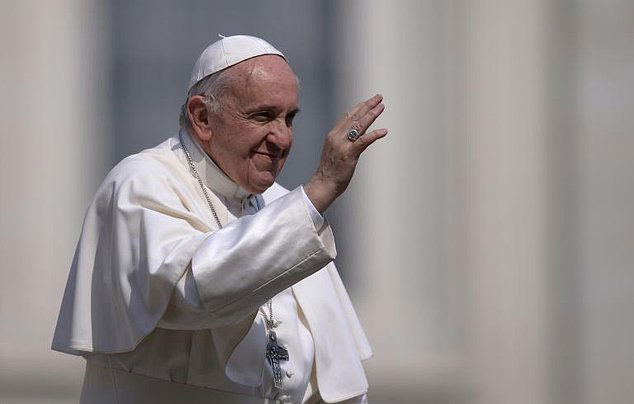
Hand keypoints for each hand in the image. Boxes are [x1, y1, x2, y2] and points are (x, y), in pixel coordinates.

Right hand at [304, 94, 387, 212]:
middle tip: (379, 97)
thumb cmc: (331, 170)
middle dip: (367, 106)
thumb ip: (345, 140)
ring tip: (381, 107)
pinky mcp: (349, 154)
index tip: (368, 101)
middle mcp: (337, 136)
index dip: (359, 107)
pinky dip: (374, 134)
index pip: (347, 116)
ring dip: (371, 115)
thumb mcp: (336, 150)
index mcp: (333, 135)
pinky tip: (383, 131)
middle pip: (354, 117)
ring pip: (359, 125)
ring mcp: (343, 145)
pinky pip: (364, 141)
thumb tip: (358, 133)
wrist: (323, 184)